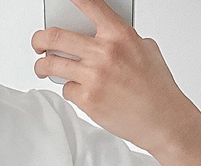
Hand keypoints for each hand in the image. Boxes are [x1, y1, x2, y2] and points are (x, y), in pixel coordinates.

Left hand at [31, 0, 194, 152]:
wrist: (162, 119)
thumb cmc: (156, 86)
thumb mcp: (145, 49)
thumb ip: (120, 39)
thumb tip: (100, 35)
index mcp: (119, 34)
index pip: (88, 5)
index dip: (70, 0)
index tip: (59, 1)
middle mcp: (104, 52)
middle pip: (55, 37)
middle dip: (40, 39)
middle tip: (38, 42)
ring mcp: (93, 76)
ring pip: (51, 65)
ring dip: (42, 66)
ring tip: (43, 68)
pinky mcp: (87, 100)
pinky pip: (66, 90)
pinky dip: (70, 90)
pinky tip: (80, 91)